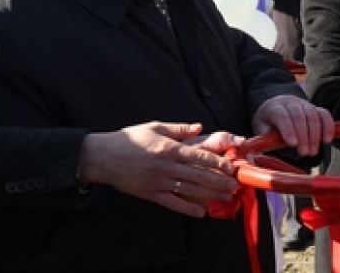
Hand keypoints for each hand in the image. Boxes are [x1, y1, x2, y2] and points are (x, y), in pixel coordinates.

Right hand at [79, 122, 239, 217]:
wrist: (103, 157)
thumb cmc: (130, 139)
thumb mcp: (155, 127)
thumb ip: (179, 129)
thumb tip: (199, 127)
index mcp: (169, 149)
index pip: (199, 157)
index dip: (217, 163)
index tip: (231, 167)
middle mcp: (166, 167)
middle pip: (198, 176)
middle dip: (219, 181)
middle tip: (235, 185)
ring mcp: (159, 182)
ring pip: (189, 191)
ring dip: (210, 195)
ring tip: (225, 197)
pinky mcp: (150, 194)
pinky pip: (172, 203)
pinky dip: (187, 208)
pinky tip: (201, 212)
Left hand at [253, 94, 333, 156]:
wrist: (276, 106)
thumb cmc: (268, 121)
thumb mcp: (261, 127)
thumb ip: (264, 135)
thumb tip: (265, 146)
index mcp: (274, 107)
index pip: (282, 115)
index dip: (288, 129)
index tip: (293, 144)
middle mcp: (291, 102)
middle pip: (299, 115)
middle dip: (303, 135)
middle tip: (304, 152)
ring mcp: (304, 104)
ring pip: (312, 115)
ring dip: (315, 135)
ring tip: (313, 152)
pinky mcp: (315, 108)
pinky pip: (324, 114)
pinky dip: (328, 126)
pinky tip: (327, 140)